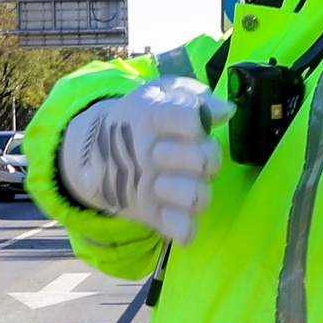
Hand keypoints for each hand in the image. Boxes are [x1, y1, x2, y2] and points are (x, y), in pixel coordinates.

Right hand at [53, 77, 228, 242]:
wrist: (95, 153)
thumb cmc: (141, 119)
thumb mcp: (160, 93)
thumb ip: (194, 95)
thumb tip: (227, 110)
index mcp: (152, 117)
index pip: (191, 118)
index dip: (202, 120)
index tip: (197, 122)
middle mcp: (150, 154)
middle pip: (204, 160)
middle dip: (210, 155)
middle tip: (197, 153)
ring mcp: (150, 188)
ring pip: (197, 196)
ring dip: (200, 189)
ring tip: (189, 181)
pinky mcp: (152, 215)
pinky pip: (181, 229)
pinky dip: (187, 225)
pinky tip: (183, 211)